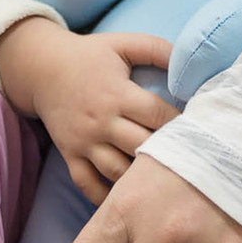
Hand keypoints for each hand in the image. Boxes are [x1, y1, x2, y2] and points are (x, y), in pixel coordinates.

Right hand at [0, 19, 177, 203]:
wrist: (43, 68)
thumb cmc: (90, 55)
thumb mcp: (123, 44)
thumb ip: (157, 49)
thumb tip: (188, 65)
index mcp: (117, 93)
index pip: (157, 115)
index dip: (181, 124)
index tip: (198, 130)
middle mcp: (101, 121)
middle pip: (140, 147)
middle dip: (165, 154)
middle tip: (187, 162)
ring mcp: (84, 141)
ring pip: (117, 172)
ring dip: (139, 179)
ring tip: (162, 182)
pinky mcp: (70, 155)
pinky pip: (88, 185)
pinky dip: (106, 197)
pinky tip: (127, 198)